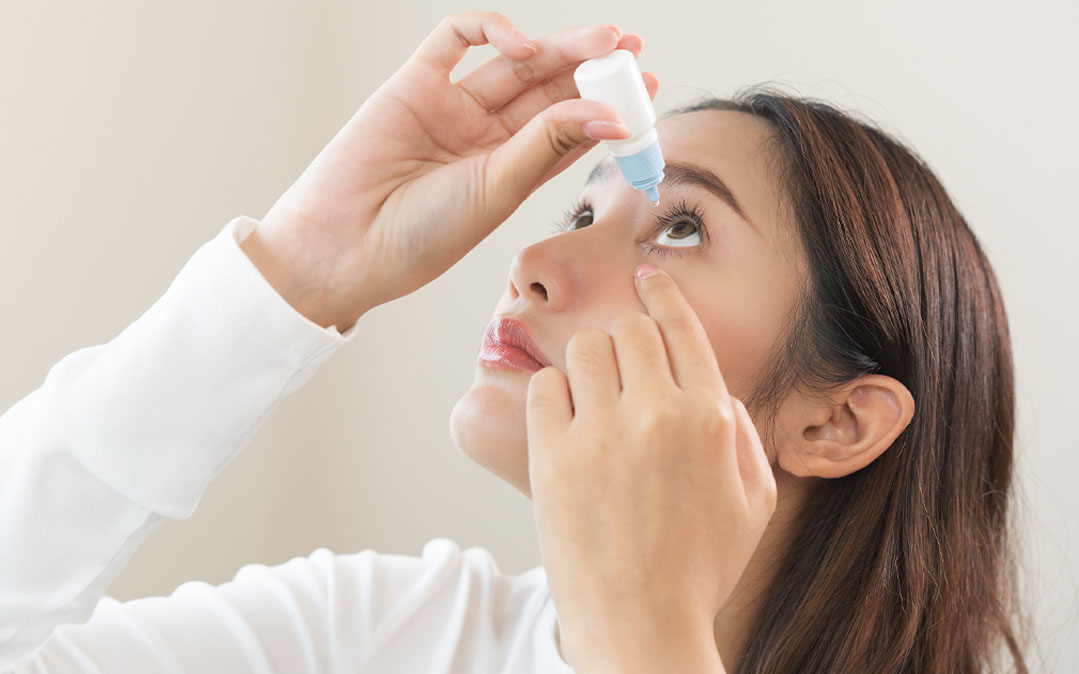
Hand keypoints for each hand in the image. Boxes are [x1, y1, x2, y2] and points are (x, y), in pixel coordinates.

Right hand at [243, 12, 658, 329]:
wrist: (347, 244)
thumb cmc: (421, 236)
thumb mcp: (499, 189)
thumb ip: (548, 143)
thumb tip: (613, 114)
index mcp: (508, 172)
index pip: (567, 129)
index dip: (605, 107)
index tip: (645, 92)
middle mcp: (482, 137)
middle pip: (546, 89)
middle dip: (589, 66)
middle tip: (629, 49)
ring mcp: (450, 108)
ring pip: (513, 62)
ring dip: (557, 47)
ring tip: (602, 39)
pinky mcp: (415, 83)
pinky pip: (456, 41)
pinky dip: (492, 30)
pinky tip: (522, 44)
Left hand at [525, 264, 776, 670]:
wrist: (641, 626)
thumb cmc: (700, 569)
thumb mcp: (753, 502)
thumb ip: (741, 434)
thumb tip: (712, 390)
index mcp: (711, 419)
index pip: (682, 327)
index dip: (661, 293)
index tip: (646, 275)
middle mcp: (659, 414)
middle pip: (630, 330)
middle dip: (626, 341)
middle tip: (620, 370)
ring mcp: (602, 434)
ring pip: (586, 348)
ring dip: (589, 365)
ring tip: (593, 401)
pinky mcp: (553, 456)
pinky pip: (544, 387)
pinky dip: (553, 396)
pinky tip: (565, 423)